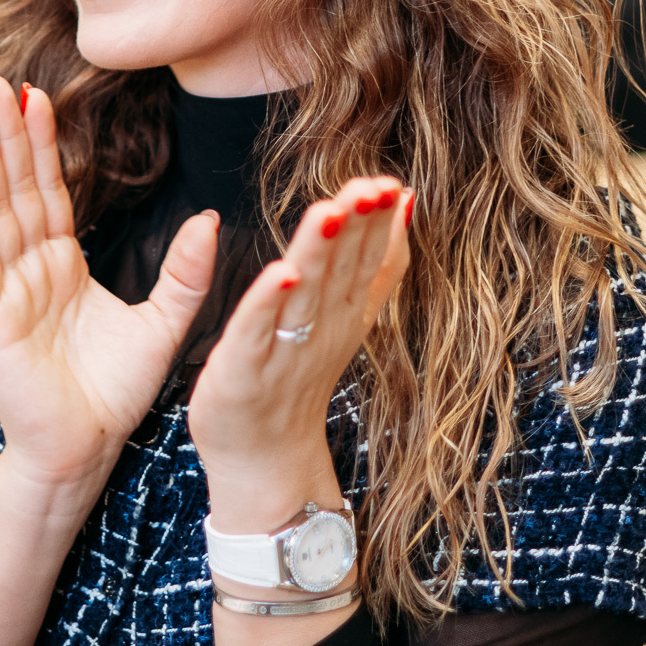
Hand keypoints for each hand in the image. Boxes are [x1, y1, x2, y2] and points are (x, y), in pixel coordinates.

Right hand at [0, 75, 219, 501]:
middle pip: (15, 186)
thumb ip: (185, 272)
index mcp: (61, 264)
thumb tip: (210, 218)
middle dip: (3, 131)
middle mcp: (27, 269)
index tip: (36, 92)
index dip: (39, 143)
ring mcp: (4, 290)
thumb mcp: (163, 322)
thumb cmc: (115, 393)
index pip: (48, 190)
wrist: (87, 450)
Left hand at [188, 178, 411, 531]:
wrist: (267, 462)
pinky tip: (280, 274)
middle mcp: (319, 330)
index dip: (378, 222)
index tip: (390, 183)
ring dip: (316, 253)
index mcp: (342, 313)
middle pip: (340, 271)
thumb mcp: (347, 316)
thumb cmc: (299, 378)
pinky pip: (256, 332)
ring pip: (303, 294)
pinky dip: (267, 304)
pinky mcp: (242, 372)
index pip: (365, 260)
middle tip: (372, 187)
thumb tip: (403, 204)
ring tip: (329, 212)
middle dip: (356, 227)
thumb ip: (376, 265)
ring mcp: (282, 352)